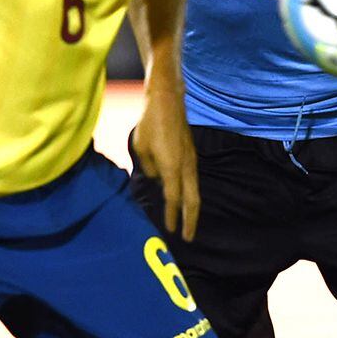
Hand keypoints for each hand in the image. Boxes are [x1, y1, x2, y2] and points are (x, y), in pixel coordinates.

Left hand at [133, 94, 200, 239]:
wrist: (168, 100)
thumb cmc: (150, 123)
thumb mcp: (141, 148)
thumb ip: (150, 168)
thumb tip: (157, 178)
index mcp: (173, 167)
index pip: (174, 199)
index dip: (172, 217)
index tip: (171, 232)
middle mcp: (186, 165)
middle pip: (193, 200)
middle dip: (191, 220)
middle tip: (189, 237)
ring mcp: (192, 159)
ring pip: (195, 190)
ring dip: (193, 208)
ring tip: (190, 222)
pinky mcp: (191, 153)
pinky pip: (192, 179)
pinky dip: (190, 193)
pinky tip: (185, 198)